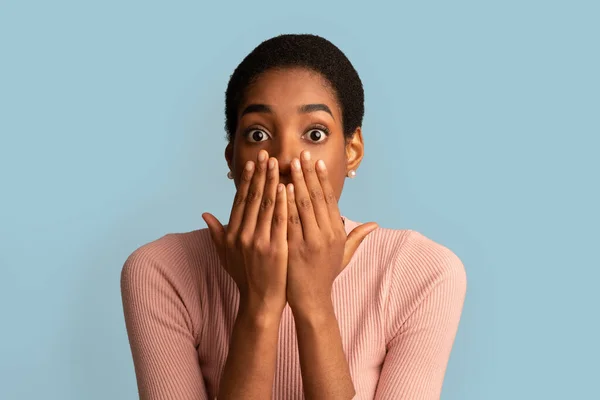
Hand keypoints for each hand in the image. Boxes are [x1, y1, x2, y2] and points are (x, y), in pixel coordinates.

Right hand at [202, 150, 287, 316]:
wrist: (259, 301)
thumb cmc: (244, 277)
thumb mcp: (225, 255)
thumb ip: (216, 233)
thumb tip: (204, 214)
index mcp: (232, 233)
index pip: (241, 200)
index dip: (247, 180)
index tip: (252, 162)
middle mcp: (242, 234)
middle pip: (253, 197)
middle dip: (260, 173)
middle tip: (267, 154)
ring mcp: (258, 241)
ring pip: (267, 205)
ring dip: (272, 181)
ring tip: (279, 163)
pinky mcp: (275, 248)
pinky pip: (280, 220)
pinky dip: (284, 202)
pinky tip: (288, 187)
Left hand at [285, 150, 377, 313]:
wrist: (311, 300)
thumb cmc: (325, 275)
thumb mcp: (344, 255)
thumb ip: (357, 237)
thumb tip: (375, 224)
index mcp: (337, 233)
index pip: (329, 199)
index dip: (322, 179)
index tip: (317, 162)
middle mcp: (326, 235)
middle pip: (316, 198)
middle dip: (308, 174)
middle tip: (301, 154)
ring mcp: (310, 241)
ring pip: (303, 205)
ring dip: (297, 182)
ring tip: (290, 164)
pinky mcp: (294, 248)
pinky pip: (289, 220)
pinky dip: (286, 202)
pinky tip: (280, 187)